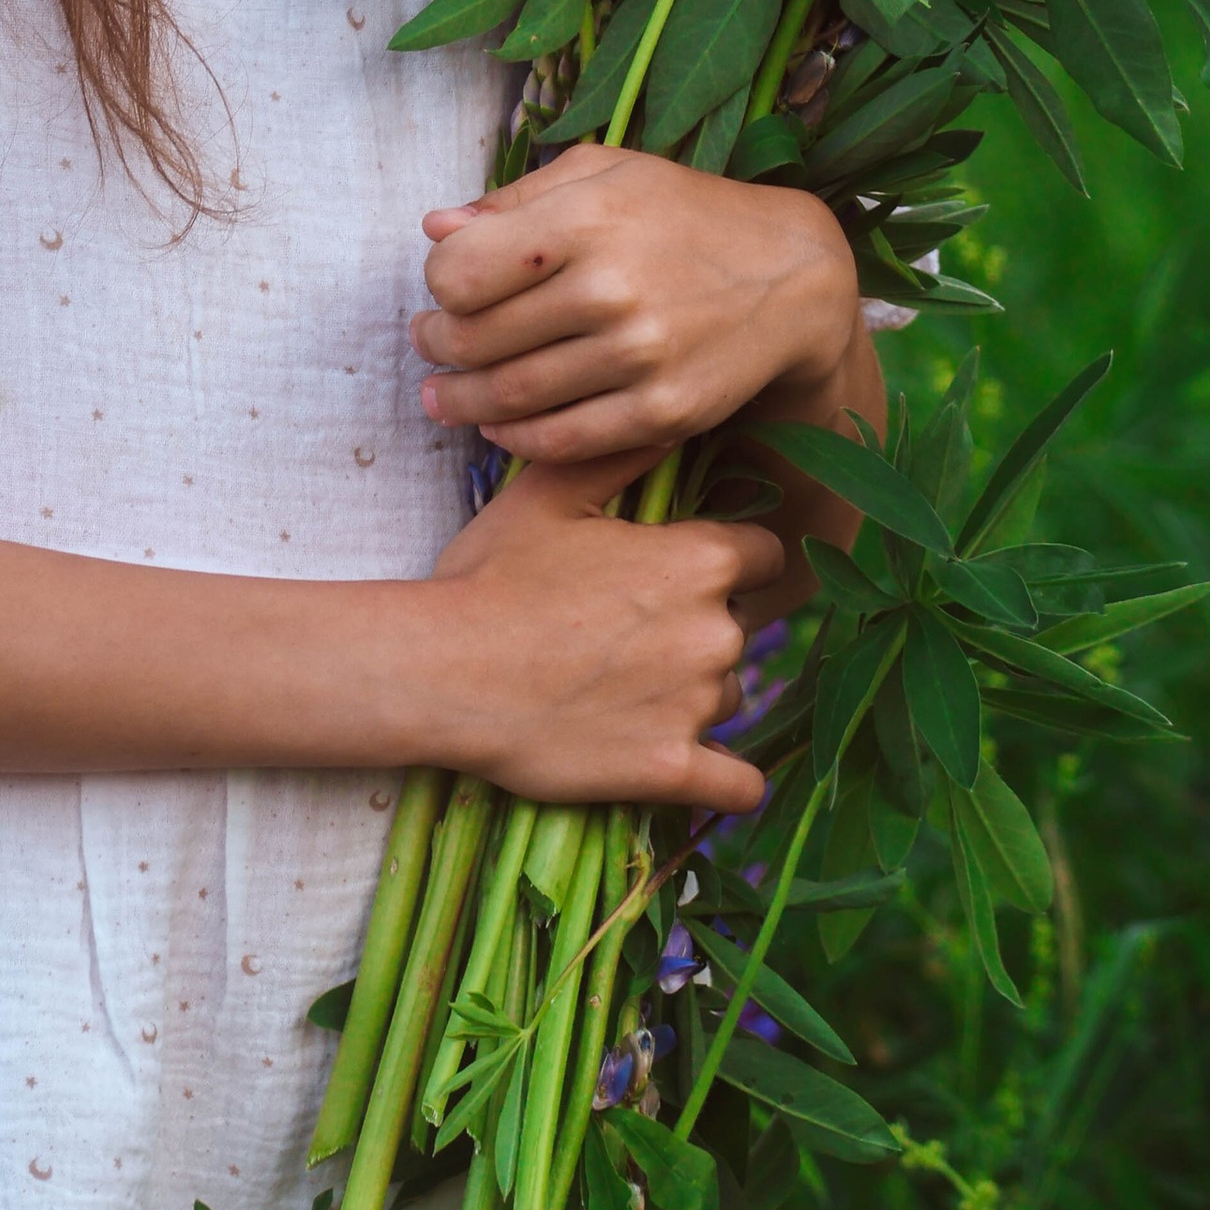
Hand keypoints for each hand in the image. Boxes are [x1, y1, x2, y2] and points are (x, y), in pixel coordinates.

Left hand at [412, 141, 863, 470]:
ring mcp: (639, 356)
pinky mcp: (664, 410)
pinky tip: (499, 427)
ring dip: (462, 403)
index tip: (446, 289)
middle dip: (437, 347)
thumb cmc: (684, 212)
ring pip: (510, 397)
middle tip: (430, 346)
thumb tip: (435, 230)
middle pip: (475, 340)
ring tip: (444, 397)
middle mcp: (609, 287)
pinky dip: (516, 440)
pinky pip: (563, 439)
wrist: (794, 276)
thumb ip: (515, 200)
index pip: (459, 273)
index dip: (439, 286)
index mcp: (585, 217)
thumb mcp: (604, 173)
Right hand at [421, 458, 779, 809]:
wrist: (444, 673)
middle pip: (742, 626)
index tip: (684, 570)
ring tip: (622, 688)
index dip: (729, 559)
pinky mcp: (672, 769)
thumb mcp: (548, 494)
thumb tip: (672, 423)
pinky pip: (737, 786)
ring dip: (694, 694)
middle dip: (700, 627)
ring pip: (727, 695)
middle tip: (630, 632)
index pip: (764, 553)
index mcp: (697, 559)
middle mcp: (715, 631)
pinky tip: (698, 767)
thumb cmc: (491, 575)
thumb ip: (623, 457)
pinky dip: (725, 779)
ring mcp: (697, 706)